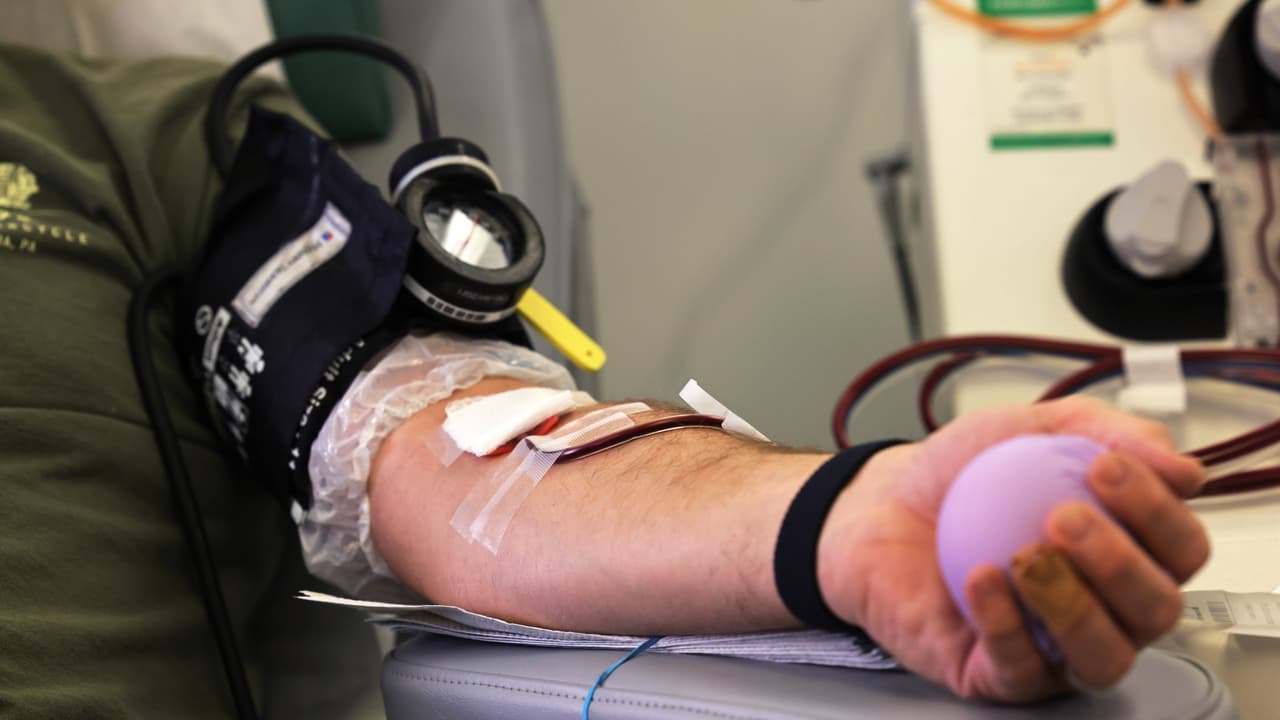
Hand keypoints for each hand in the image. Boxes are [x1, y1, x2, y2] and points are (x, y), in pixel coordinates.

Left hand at [816, 396, 1208, 700]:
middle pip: (1156, 609)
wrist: (881, 504)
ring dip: (1073, 606)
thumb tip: (1184, 469)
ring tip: (1027, 556)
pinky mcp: (1001, 675)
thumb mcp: (1034, 428)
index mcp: (1127, 550)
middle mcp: (1105, 607)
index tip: (1105, 467)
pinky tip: (983, 580)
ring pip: (1103, 657)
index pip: (1181, 548)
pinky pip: (1022, 668)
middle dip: (1119, 562)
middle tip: (1062, 515)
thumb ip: (1107, 431)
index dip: (1158, 512)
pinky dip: (1005, 623)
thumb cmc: (963, 474)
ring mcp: (1056, 647)